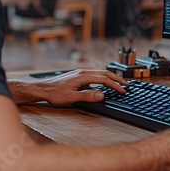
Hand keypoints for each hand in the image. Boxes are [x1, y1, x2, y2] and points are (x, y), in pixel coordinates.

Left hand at [10, 70, 128, 104]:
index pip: (104, 80)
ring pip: (100, 73)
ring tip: (119, 83)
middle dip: (117, 79)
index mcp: (83, 76)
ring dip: (111, 78)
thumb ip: (88, 96)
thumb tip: (102, 95)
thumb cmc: (54, 94)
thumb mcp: (71, 97)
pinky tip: (104, 83)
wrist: (42, 89)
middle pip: (105, 73)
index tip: (123, 91)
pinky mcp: (78, 76)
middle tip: (127, 85)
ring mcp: (80, 73)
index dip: (115, 85)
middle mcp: (83, 72)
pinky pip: (95, 75)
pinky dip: (104, 78)